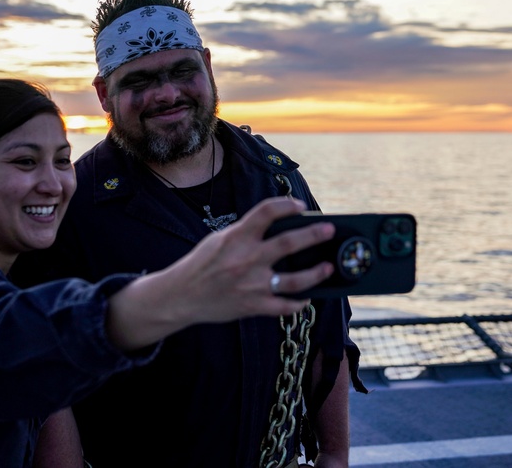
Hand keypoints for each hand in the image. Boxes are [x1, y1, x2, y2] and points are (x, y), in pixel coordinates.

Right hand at [163, 196, 335, 322]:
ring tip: (328, 267)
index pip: (267, 212)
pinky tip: (307, 298)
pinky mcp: (253, 306)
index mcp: (237, 237)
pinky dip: (298, 304)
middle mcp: (247, 259)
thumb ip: (246, 234)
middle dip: (313, 235)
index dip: (286, 205)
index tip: (300, 206)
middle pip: (288, 243)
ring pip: (294, 280)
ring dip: (315, 273)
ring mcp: (252, 285)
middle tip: (330, 230)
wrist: (181, 296)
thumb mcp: (219, 240)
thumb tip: (278, 228)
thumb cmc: (202, 264)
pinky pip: (283, 306)